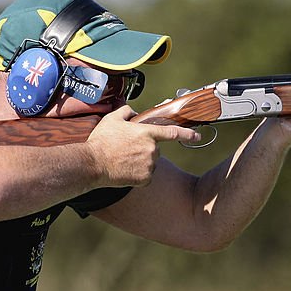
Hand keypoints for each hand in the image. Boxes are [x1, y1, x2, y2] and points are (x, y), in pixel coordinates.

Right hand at [86, 106, 200, 186]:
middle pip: (155, 149)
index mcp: (147, 133)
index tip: (197, 136)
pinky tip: (125, 170)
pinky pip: (146, 176)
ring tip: (123, 159)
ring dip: (141, 161)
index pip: (172, 132)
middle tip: (126, 149)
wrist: (93, 163)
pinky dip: (138, 174)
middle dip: (145, 148)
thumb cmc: (102, 141)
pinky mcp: (145, 179)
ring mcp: (149, 165)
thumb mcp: (112, 119)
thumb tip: (133, 112)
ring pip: (150, 162)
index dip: (187, 134)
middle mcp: (152, 149)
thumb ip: (126, 111)